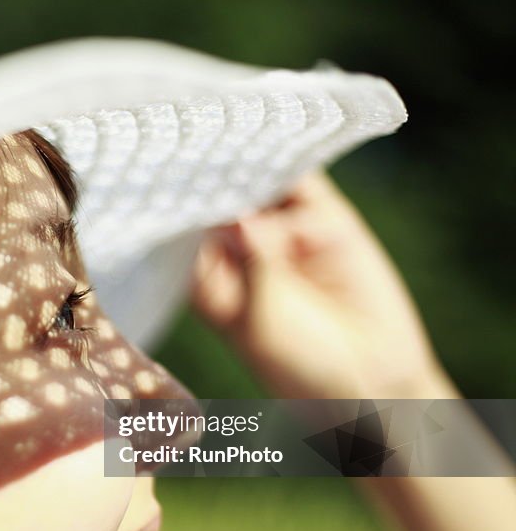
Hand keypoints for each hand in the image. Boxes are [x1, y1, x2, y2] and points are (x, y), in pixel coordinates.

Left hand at [191, 171, 455, 398]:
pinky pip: (303, 182)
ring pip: (256, 182)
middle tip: (196, 148)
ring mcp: (280, 231)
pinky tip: (279, 155)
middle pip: (215, 198)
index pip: (179, 231)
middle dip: (206, 176)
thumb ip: (254, 267)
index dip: (173, 205)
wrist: (372, 382)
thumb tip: (240, 217)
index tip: (159, 178)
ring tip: (238, 149)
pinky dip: (292, 162)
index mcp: (206, 277)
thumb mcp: (264, 321)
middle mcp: (237, 249)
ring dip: (247, 164)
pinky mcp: (324, 219)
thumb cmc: (299, 366)